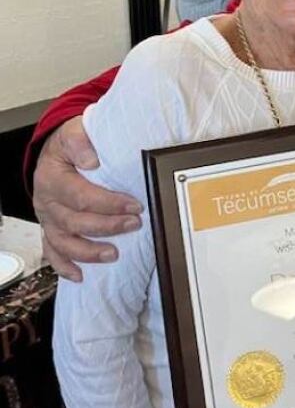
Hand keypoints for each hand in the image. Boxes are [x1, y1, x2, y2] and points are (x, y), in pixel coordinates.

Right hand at [32, 116, 142, 281]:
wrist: (55, 151)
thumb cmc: (70, 143)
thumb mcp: (74, 131)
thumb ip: (81, 141)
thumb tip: (92, 160)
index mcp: (52, 178)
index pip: (80, 196)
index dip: (108, 203)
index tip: (134, 206)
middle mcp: (46, 201)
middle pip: (75, 221)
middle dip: (107, 226)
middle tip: (134, 224)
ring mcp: (47, 218)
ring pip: (64, 242)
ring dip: (89, 251)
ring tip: (113, 254)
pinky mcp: (50, 229)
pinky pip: (52, 252)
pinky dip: (64, 266)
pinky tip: (80, 275)